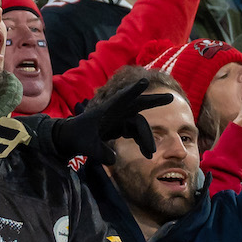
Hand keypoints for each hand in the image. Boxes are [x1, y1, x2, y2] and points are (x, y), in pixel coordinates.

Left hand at [47, 81, 172, 162]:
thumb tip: (113, 159)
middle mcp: (115, 112)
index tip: (144, 82)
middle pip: (137, 104)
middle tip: (170, 97)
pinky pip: (136, 133)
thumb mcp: (86, 146)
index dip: (132, 91)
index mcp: (106, 110)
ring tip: (149, 154)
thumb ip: (99, 152)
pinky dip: (142, 142)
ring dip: (146, 138)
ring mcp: (119, 119)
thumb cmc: (76, 137)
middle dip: (154, 101)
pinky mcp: (120, 127)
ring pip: (139, 124)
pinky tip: (146, 154)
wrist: (70, 138)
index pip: (121, 99)